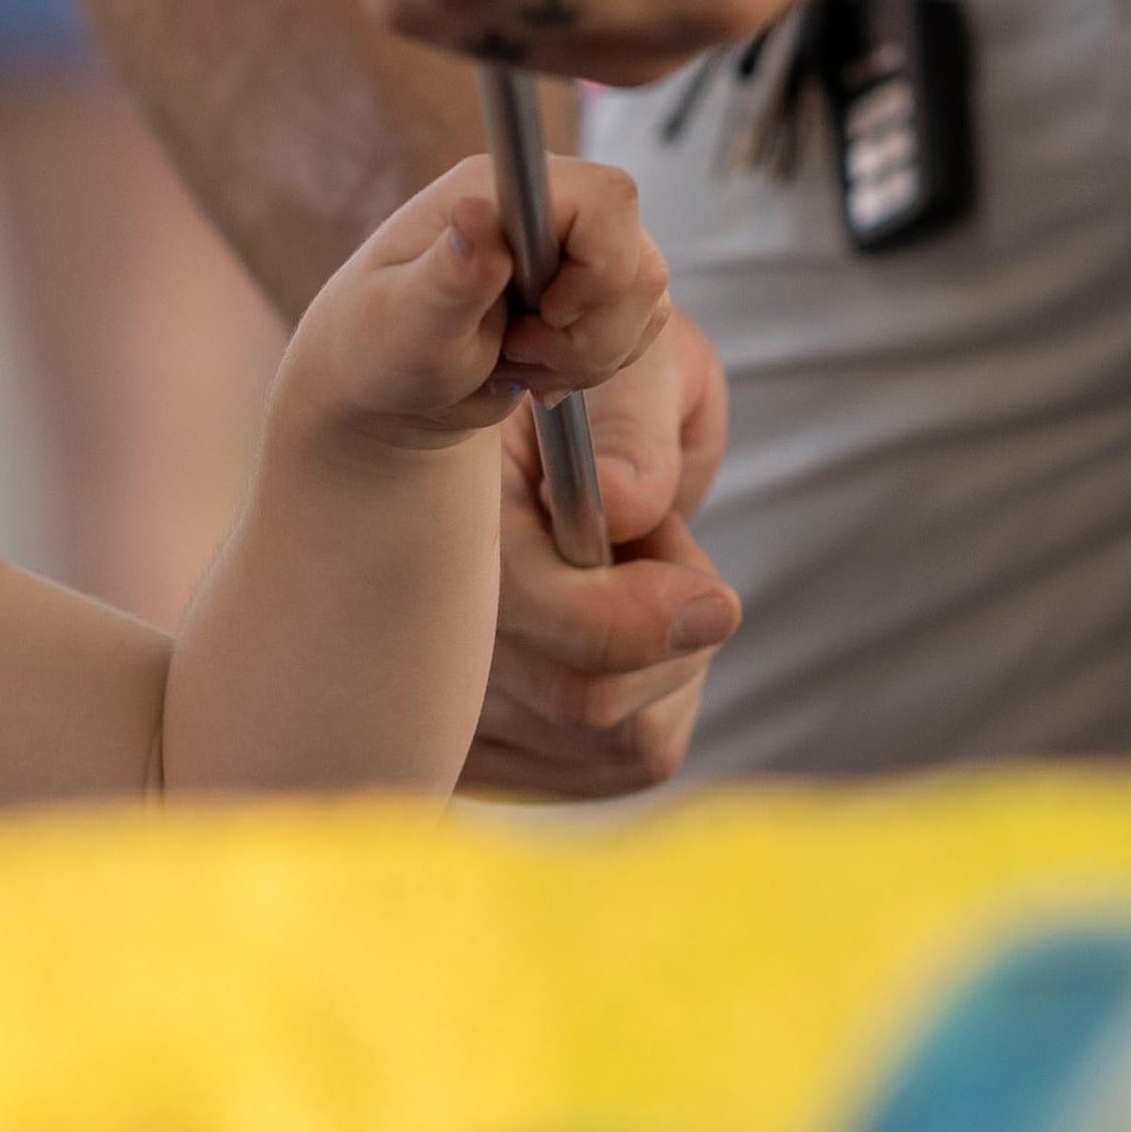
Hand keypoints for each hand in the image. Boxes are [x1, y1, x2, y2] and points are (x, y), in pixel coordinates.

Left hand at [281, 146, 667, 463]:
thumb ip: (449, 274)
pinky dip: (596, 365)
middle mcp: (547, 209)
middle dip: (589, 333)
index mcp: (499, 191)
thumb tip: (476, 214)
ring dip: (588, 355)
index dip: (598, 268)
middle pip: (639, 261)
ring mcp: (577, 250)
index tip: (544, 315)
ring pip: (646, 301)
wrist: (390, 386)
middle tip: (515, 352)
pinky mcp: (594, 291)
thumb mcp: (405, 320)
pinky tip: (537, 369)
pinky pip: (639, 329)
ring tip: (515, 363)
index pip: (608, 198)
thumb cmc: (379, 345)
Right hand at [472, 290, 734, 798]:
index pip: (537, 615)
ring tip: (635, 582)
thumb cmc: (608, 386)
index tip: (714, 593)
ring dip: (666, 667)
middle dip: (667, 633)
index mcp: (443, 514)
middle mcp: (416, 621)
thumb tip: (626, 505)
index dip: (637, 620)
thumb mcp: (634, 367)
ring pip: (609, 740)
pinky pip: (613, 764)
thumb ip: (632, 426)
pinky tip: (627, 644)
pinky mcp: (492, 753)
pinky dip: (655, 707)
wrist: (573, 431)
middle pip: (582, 698)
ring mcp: (446, 700)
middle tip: (660, 550)